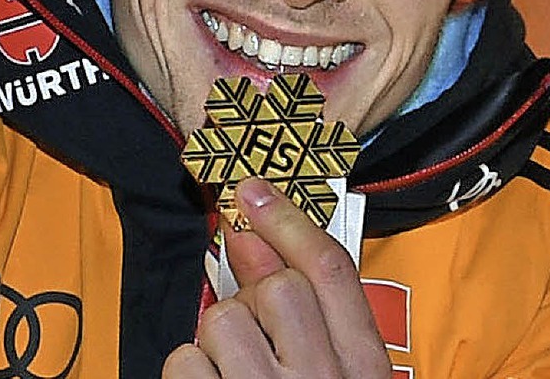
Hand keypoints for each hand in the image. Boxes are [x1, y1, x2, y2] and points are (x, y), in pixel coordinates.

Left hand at [163, 177, 391, 377]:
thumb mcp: (337, 373)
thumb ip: (308, 309)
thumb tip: (258, 235)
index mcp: (365, 370)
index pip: (333, 269)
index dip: (290, 220)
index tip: (255, 189)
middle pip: (279, 286)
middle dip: (256, 300)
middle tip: (254, 337)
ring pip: (224, 318)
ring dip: (219, 341)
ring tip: (233, 376)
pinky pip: (185, 360)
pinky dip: (191, 373)